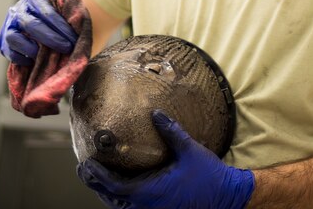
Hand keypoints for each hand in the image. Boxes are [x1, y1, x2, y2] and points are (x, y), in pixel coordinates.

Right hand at [0, 0, 78, 65]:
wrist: (37, 26)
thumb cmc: (53, 19)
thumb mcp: (60, 9)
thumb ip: (66, 10)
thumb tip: (76, 20)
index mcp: (32, 0)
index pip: (46, 12)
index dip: (62, 27)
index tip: (74, 38)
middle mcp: (17, 11)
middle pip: (31, 25)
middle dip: (51, 38)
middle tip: (67, 48)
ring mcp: (8, 27)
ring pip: (14, 38)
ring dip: (32, 48)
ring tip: (46, 55)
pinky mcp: (3, 44)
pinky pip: (10, 52)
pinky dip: (22, 58)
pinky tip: (34, 60)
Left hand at [77, 110, 253, 208]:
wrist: (228, 197)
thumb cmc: (209, 175)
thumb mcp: (188, 150)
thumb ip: (170, 131)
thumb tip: (155, 113)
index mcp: (150, 192)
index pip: (114, 186)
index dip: (97, 175)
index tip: (86, 163)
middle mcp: (149, 207)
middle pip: (112, 199)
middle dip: (96, 184)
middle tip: (84, 168)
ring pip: (121, 207)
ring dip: (107, 193)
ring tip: (96, 177)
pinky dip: (121, 200)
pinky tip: (119, 189)